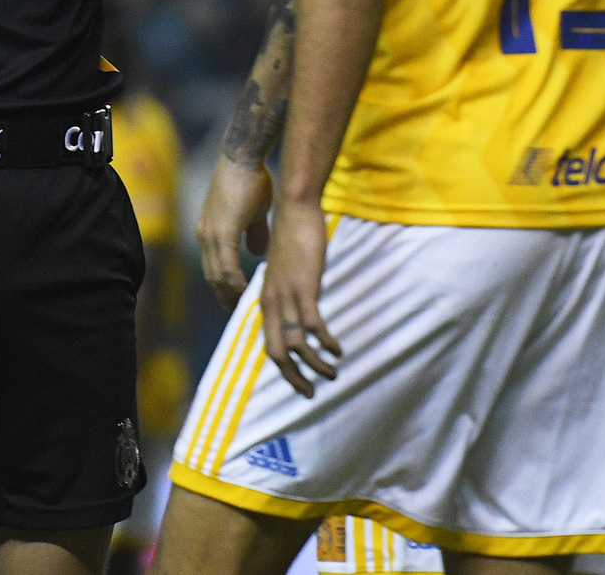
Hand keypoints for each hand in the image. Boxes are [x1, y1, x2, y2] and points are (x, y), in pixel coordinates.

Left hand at [197, 158, 272, 308]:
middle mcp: (205, 236)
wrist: (243, 158)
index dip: (224, 287)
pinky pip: (226, 265)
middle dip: (226, 297)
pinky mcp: (221, 231)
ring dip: (230, 293)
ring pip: (217, 275)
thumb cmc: (250, 180)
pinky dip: (235, 282)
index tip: (238, 302)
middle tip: (241, 313)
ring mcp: (210, 234)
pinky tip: (246, 293)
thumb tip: (257, 251)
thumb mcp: (254, 212)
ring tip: (245, 308)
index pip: (214, 268)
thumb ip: (253, 233)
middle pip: (212, 277)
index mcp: (211, 232)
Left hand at [260, 198, 341, 397]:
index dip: (283, 369)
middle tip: (310, 394)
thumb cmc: (292, 239)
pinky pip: (313, 325)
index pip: (269, 345)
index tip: (299, 383)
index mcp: (266, 301)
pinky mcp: (304, 288)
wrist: (293, 211)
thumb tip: (300, 311)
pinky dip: (325, 342)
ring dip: (315, 365)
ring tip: (333, 374)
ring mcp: (286, 296)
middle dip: (293, 378)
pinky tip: (338, 349)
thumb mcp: (286, 273)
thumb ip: (289, 294)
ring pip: (296, 345)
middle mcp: (271, 302)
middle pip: (277, 353)